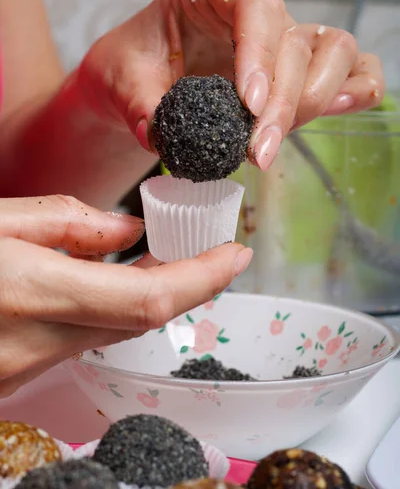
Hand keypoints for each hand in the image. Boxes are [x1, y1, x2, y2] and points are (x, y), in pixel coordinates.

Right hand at [0, 195, 251, 396]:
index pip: (146, 299)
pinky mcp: (14, 376)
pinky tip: (102, 281)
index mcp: (31, 294)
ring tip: (157, 256)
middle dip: (184, 284)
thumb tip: (128, 233)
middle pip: (139, 321)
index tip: (235, 255)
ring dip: (142, 296)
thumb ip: (67, 223)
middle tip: (207, 248)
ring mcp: (23, 371)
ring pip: (111, 333)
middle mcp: (34, 348)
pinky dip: (104, 310)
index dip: (201, 279)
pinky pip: (79, 342)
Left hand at [77, 0, 383, 172]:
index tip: (249, 102)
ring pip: (330, 51)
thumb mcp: (120, 80)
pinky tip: (339, 109)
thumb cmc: (132, 65)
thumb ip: (138, 105)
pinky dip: (354, 87)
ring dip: (311, 101)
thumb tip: (159, 135)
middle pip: (293, 41)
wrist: (139, 79)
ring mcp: (281, 36)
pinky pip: (347, 67)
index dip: (259, 53)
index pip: (254, 5)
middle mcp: (253, 9)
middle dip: (280, 102)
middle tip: (257, 151)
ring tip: (272, 144)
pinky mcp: (296, 68)